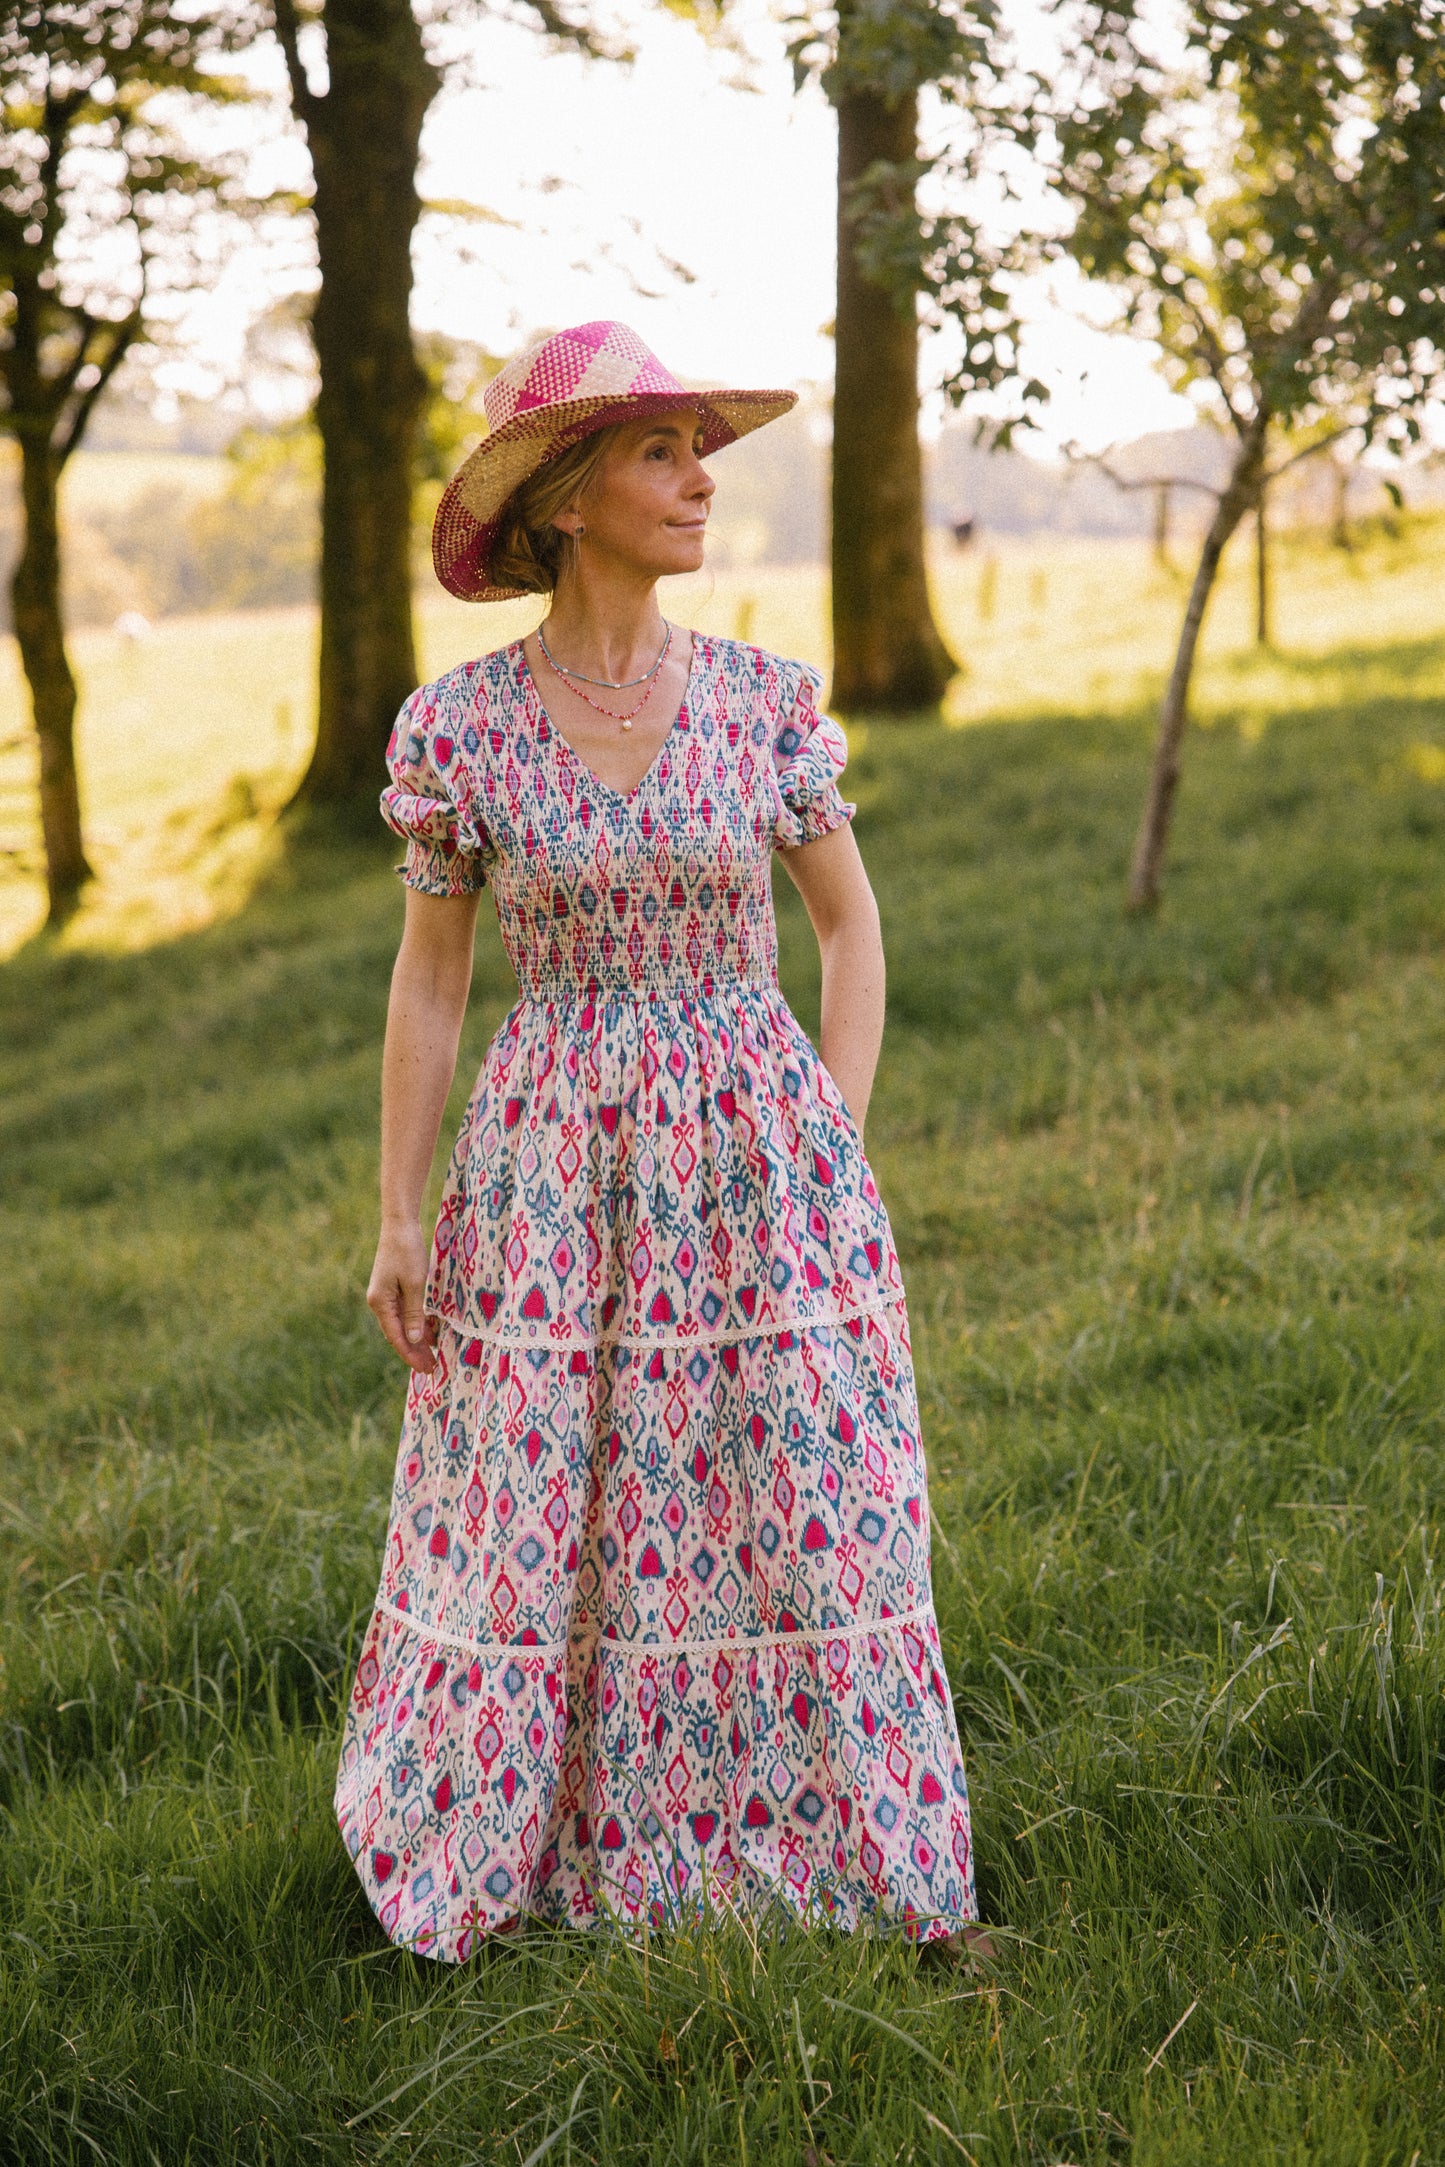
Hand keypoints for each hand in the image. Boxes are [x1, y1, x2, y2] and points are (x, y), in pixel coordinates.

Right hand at [367, 1221, 438, 1372]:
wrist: (400, 1225)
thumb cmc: (407, 1251)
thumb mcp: (415, 1284)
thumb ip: (414, 1312)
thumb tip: (414, 1339)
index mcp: (380, 1303)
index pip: (396, 1337)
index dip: (411, 1354)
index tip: (426, 1368)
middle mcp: (379, 1303)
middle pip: (398, 1334)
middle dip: (414, 1352)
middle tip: (432, 1368)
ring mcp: (385, 1296)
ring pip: (402, 1325)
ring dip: (416, 1340)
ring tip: (432, 1356)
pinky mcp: (392, 1290)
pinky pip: (404, 1313)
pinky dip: (416, 1324)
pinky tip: (429, 1334)